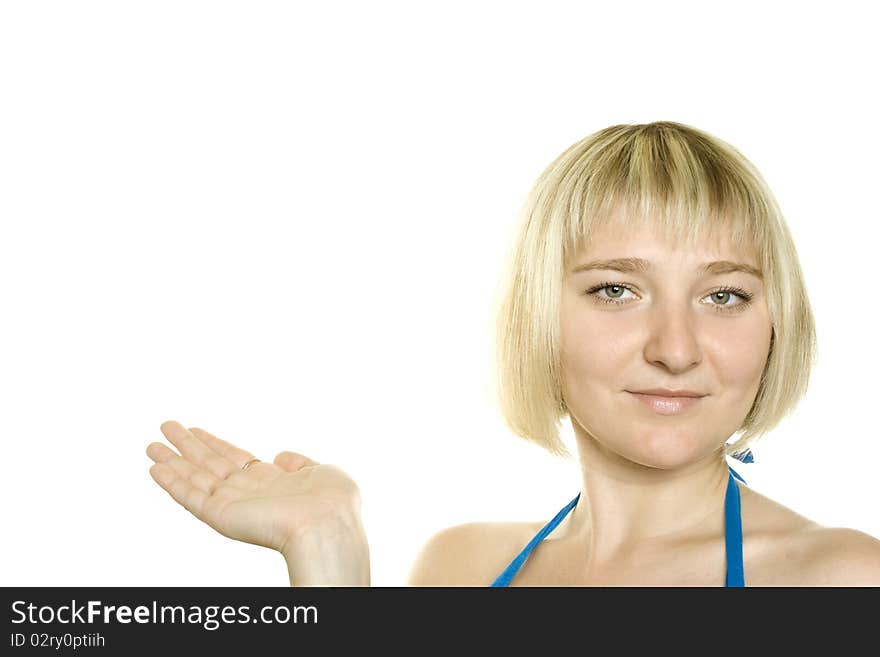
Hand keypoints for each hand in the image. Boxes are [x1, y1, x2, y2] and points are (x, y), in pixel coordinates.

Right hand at [146, 420, 363, 556]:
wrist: (327, 524)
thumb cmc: (333, 503)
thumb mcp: (321, 472)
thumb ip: (299, 463)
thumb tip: (280, 455)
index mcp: (273, 482)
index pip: (236, 460)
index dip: (215, 444)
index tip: (197, 429)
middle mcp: (249, 493)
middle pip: (210, 465)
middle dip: (188, 446)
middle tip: (166, 427)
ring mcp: (233, 504)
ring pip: (195, 478)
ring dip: (173, 461)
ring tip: (151, 444)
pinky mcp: (221, 515)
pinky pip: (190, 496)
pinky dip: (172, 482)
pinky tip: (156, 468)